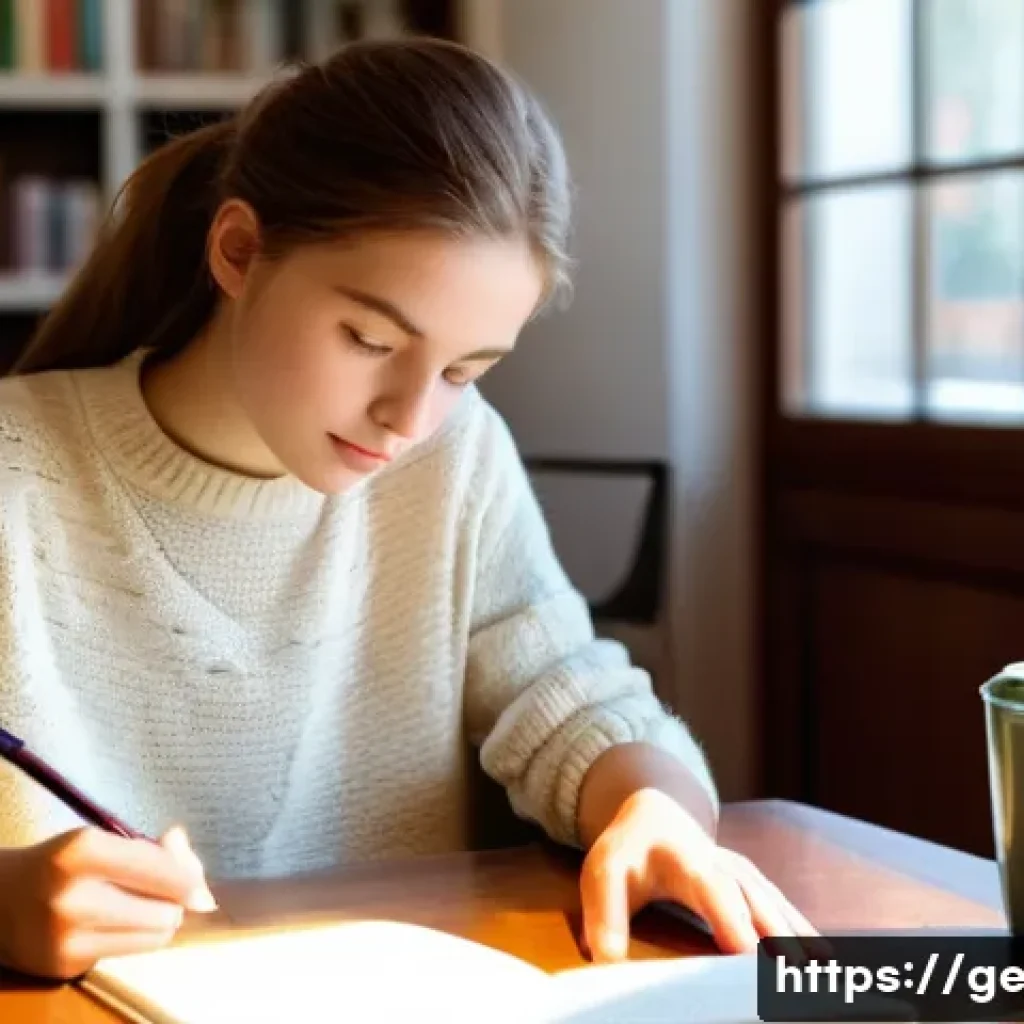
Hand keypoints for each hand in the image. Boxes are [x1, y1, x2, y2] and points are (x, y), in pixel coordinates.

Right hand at [0, 825, 217, 979]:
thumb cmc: (59, 863)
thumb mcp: (99, 840)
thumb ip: (152, 851)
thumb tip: (196, 879)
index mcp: (82, 852)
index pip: (161, 869)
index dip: (188, 877)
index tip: (197, 883)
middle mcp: (73, 897)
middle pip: (166, 910)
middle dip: (175, 901)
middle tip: (166, 893)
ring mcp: (67, 938)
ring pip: (155, 937)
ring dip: (160, 922)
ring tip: (143, 907)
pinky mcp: (65, 967)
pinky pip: (128, 954)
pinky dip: (133, 939)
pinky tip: (114, 925)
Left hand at [579, 788, 817, 962]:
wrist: (656, 815)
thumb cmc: (627, 852)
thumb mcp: (603, 874)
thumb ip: (605, 915)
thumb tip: (607, 962)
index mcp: (685, 859)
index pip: (711, 887)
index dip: (730, 917)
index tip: (746, 950)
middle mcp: (724, 864)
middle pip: (755, 900)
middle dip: (776, 935)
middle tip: (796, 975)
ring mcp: (745, 876)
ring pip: (777, 907)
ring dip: (799, 939)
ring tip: (822, 977)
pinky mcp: (757, 890)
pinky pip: (786, 914)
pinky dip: (805, 937)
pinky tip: (826, 965)